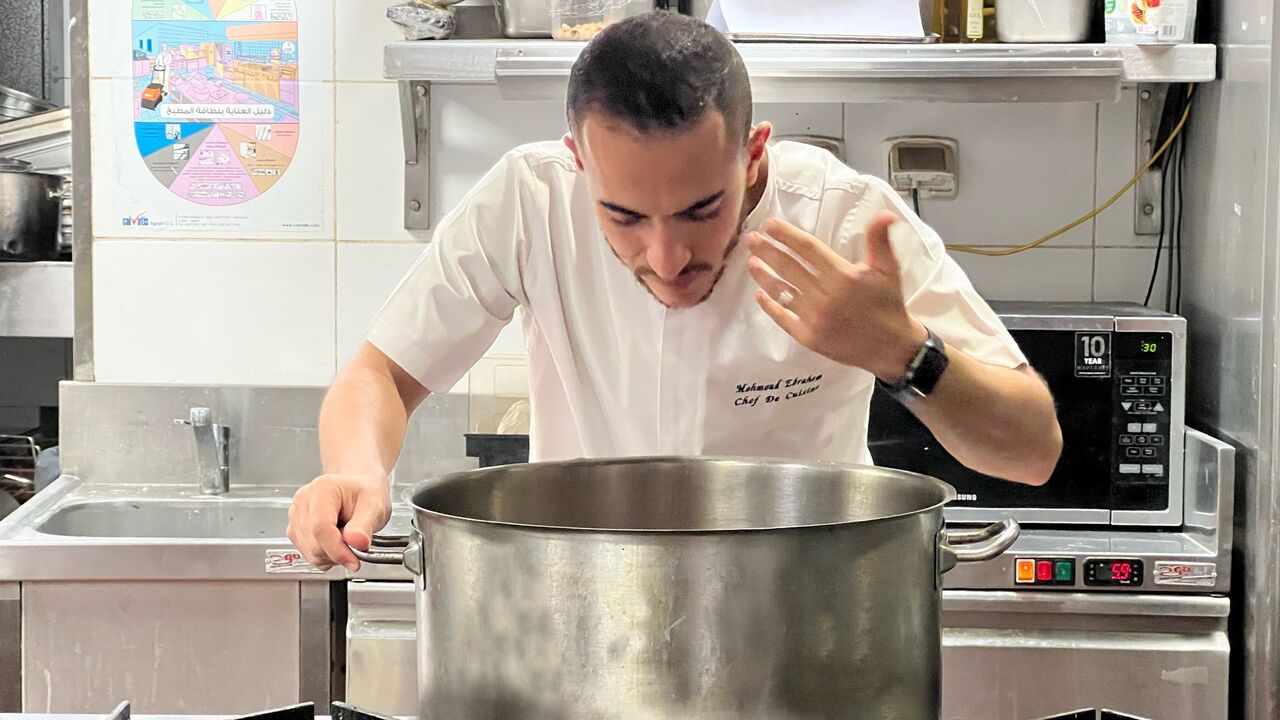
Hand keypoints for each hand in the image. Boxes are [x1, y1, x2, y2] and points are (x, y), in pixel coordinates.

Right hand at [287, 472, 391, 571]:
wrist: (360, 490)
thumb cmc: (366, 494)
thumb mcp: (375, 506)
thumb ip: (365, 525)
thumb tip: (357, 542)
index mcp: (323, 489)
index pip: (321, 527)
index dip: (337, 550)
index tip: (354, 560)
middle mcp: (304, 501)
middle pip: (314, 543)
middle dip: (338, 553)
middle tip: (357, 544)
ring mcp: (296, 516)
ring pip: (310, 553)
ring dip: (332, 556)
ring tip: (347, 538)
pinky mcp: (295, 530)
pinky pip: (308, 555)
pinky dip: (325, 556)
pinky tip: (337, 541)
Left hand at [745, 211, 927, 381]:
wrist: (891, 348)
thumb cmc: (888, 303)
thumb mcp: (888, 269)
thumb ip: (879, 240)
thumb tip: (884, 213)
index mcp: (843, 276)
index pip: (809, 250)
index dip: (788, 236)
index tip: (770, 224)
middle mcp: (825, 296)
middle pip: (789, 268)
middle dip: (768, 251)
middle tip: (751, 239)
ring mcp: (814, 319)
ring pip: (783, 291)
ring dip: (764, 276)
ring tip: (751, 261)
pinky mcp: (808, 337)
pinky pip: (783, 318)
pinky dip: (770, 306)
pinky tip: (759, 294)